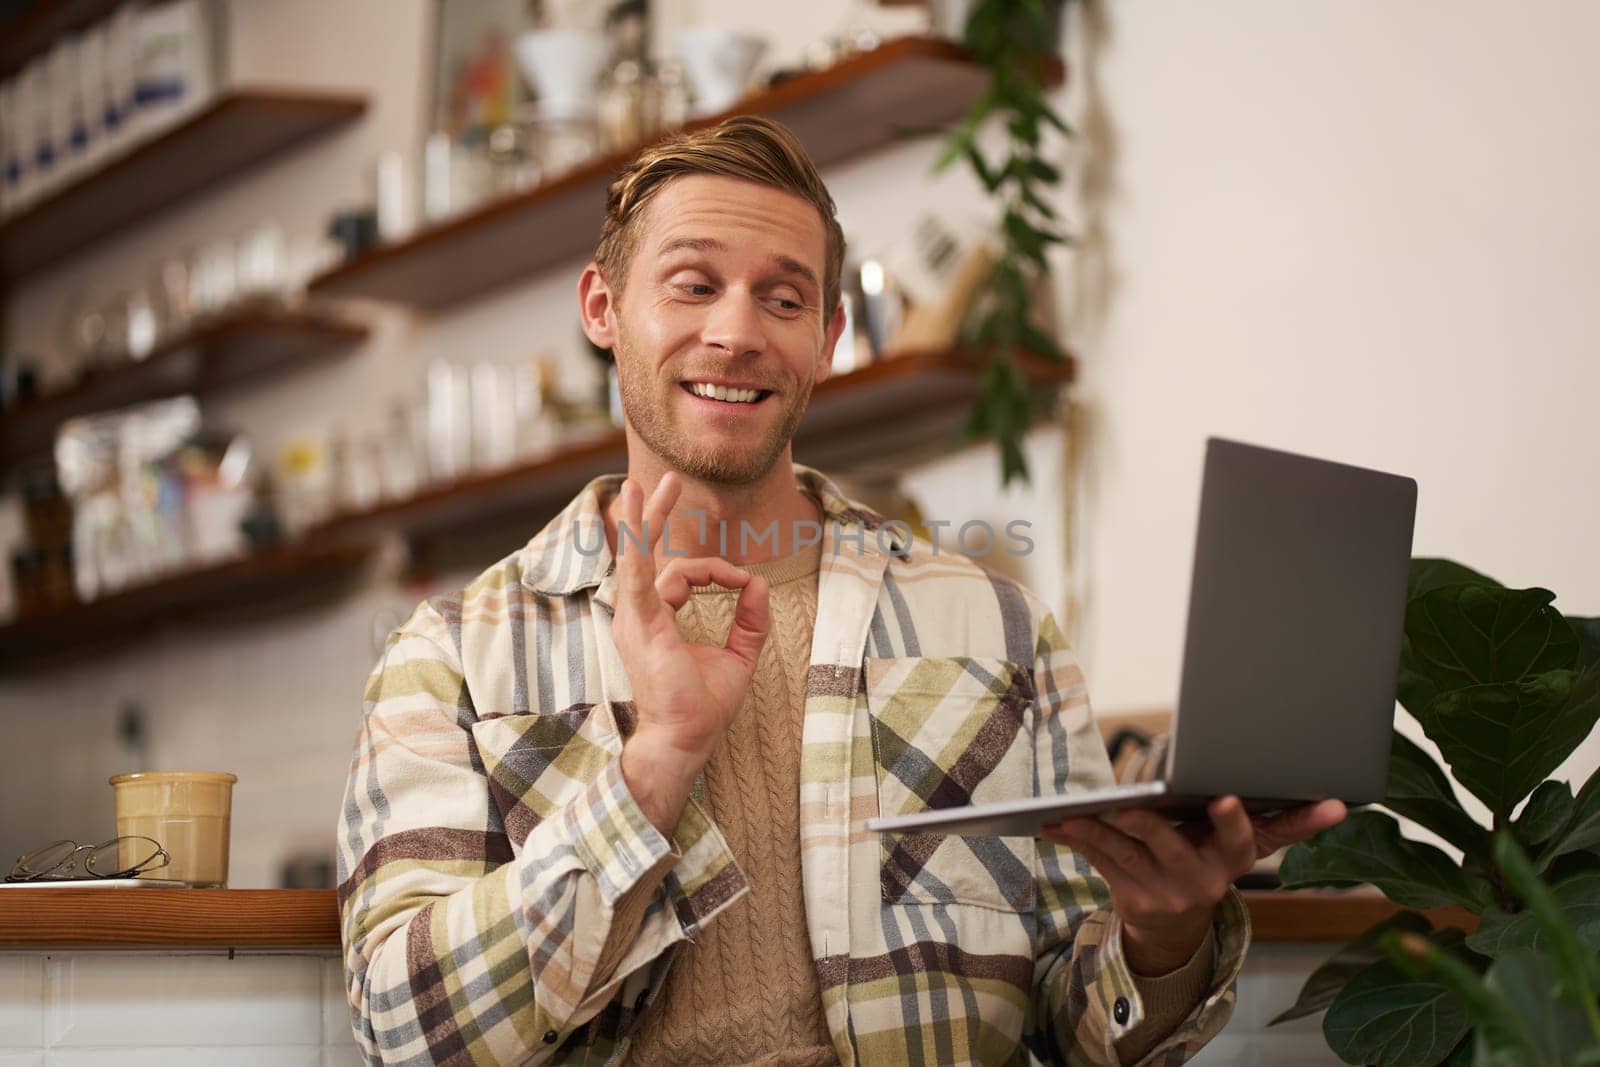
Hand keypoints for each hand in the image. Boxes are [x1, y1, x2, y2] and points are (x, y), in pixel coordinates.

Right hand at [611, 473, 770, 831]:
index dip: (719, 571)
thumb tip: (760, 582)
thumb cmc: (703, 706)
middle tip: (667, 480)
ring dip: (642, 518)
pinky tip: (633, 512)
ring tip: (644, 484)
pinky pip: (637, 574)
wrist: (686, 738)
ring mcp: (635, 618)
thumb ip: (750, 620)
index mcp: (658, 618)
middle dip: (656, 515)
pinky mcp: (641, 622)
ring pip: (638, 556)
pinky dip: (637, 543)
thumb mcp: (738, 657)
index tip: (744, 584)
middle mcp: (640, 614)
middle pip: (648, 553)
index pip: (684, 575)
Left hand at [1042, 796, 1345, 973]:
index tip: (1228, 799)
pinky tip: (1052, 824)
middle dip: (1151, 826)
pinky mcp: (1130, 896)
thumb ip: (1289, 823)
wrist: (1176, 926)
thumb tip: (1342, 804)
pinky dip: (1075, 841)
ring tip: (1071, 814)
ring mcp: (1162, 891)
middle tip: (1133, 805)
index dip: (1233, 821)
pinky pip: (1100, 863)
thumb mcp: (1248, 846)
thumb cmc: (1212, 862)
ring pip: (1126, 856)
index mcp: (1231, 861)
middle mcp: (1199, 880)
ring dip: (1096, 833)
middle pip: (1172, 849)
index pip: (1239, 840)